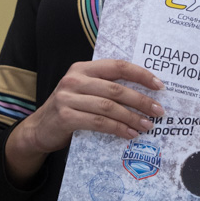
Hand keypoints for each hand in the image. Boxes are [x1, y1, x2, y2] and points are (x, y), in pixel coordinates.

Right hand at [4, 59, 162, 185]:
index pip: (117, 66)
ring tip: (147, 125)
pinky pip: (98, 122)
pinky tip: (129, 134)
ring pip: (108, 106)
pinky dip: (117, 129)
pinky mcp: (65, 116)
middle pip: (115, 88)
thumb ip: (105, 87)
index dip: (140, 75)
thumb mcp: (84, 91)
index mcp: (82, 68)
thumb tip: (143, 93)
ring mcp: (67, 97)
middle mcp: (74, 79)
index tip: (159, 86)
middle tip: (158, 111)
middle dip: (140, 100)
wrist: (39, 129)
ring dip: (131, 117)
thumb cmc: (69, 109)